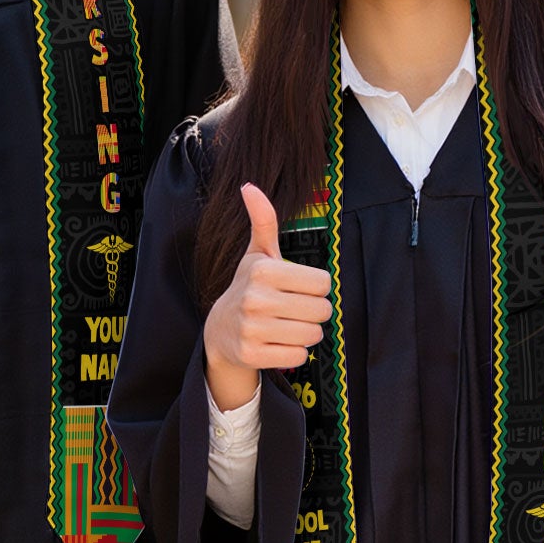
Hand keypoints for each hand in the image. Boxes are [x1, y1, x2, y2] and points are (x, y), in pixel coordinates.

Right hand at [201, 183, 330, 411]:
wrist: (220, 330)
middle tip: (294, 310)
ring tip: (286, 326)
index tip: (297, 288)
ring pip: (313, 335)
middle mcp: (255, 298)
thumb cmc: (249, 286)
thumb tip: (249, 186)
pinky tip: (277, 343)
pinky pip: (298, 356)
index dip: (315, 287)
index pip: (323, 282)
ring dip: (306, 333)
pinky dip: (294, 352)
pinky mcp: (252, 355)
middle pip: (322, 310)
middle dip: (314, 311)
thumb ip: (263, 221)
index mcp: (263, 270)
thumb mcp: (257, 254)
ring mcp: (252, 328)